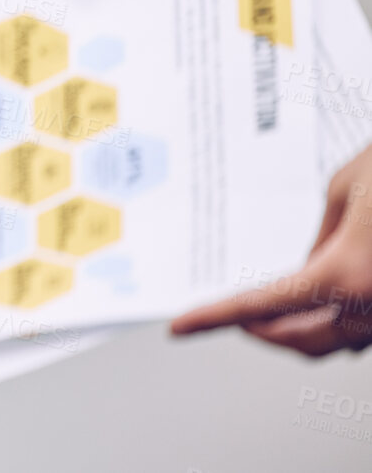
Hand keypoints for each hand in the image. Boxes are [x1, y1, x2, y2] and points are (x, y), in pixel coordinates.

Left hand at [170, 144, 371, 355]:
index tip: (182, 326)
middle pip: (299, 340)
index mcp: (346, 274)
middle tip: (228, 318)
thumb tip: (305, 270)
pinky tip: (318, 303)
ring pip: (338, 343)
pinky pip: (366, 330)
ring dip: (300, 331)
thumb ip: (319, 239)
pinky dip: (338, 322)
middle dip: (260, 332)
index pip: (262, 305)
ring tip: (266, 312)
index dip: (216, 318)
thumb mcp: (344, 192)